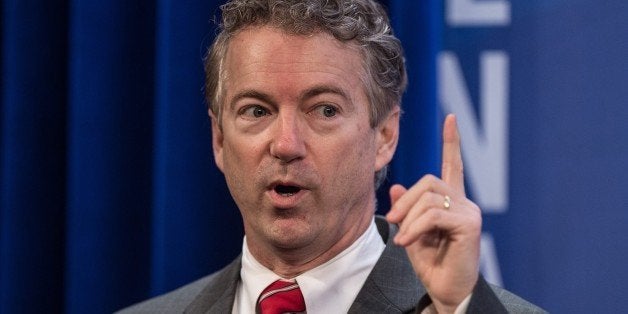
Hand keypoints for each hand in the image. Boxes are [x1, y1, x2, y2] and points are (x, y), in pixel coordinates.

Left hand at [386, 114, 480, 312]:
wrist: (447, 291)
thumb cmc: (432, 264)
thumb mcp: (411, 233)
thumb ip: (406, 211)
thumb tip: (396, 188)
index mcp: (451, 201)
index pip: (452, 165)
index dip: (451, 142)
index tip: (451, 118)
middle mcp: (463, 202)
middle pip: (428, 182)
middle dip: (405, 201)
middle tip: (391, 221)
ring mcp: (468, 212)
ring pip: (429, 198)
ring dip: (408, 219)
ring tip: (402, 238)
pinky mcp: (469, 225)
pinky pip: (434, 215)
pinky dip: (414, 228)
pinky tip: (406, 242)